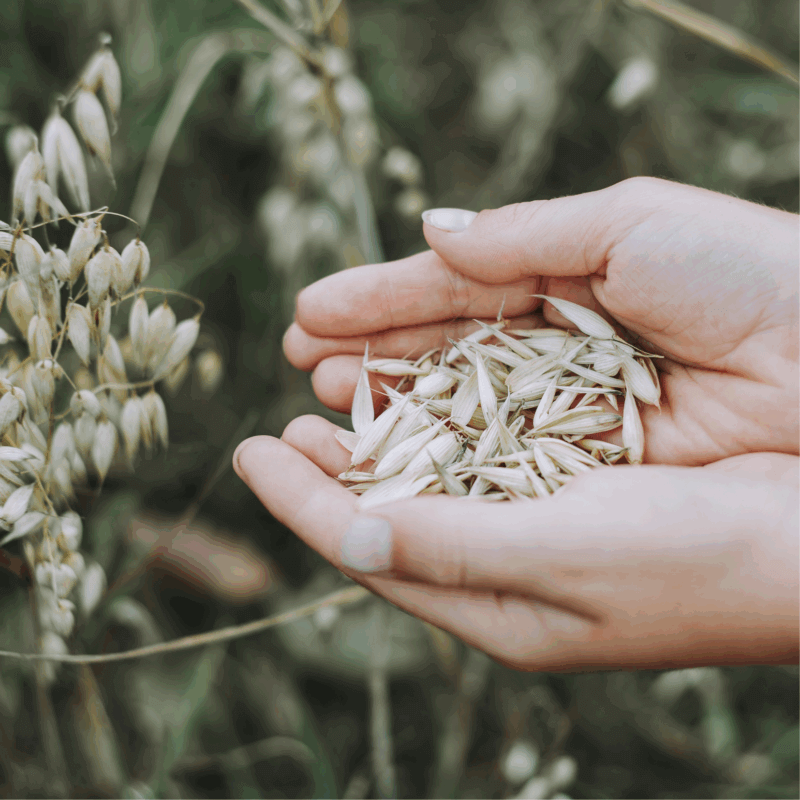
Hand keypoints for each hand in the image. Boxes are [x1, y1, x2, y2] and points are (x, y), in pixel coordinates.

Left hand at [233, 420, 798, 670]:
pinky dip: (441, 424)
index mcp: (493, 605)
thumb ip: (454, 547)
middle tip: (280, 426)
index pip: (369, 549)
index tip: (248, 451)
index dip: (301, 502)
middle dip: (328, 471)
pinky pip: (483, 457)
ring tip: (330, 395)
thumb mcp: (565, 558)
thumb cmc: (697, 562)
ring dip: (379, 439)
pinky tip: (422, 394)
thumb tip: (352, 532)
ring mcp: (538, 529)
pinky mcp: (573, 489)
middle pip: (390, 516)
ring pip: (431, 480)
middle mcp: (505, 571)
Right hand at [283, 177, 798, 465]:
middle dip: (369, 359)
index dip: (380, 302)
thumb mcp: (629, 226)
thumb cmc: (753, 278)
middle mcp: (557, 364)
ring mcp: (567, 426)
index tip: (308, 313)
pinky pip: (493, 469)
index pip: (452, 297)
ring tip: (319, 408)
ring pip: (457, 421)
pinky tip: (379, 455)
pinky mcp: (585, 482)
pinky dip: (434, 462)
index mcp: (566, 291)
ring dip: (385, 414)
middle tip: (298, 362)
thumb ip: (521, 238)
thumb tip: (431, 233)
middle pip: (443, 362)